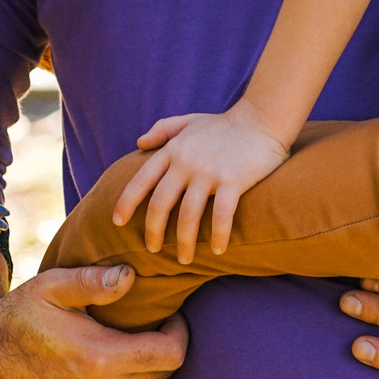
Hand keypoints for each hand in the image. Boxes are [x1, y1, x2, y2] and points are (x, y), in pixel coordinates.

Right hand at [0, 257, 190, 378]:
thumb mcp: (53, 286)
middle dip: (161, 348)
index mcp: (101, 359)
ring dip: (143, 370)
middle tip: (146, 326)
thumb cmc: (21, 314)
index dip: (178, 332)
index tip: (169, 316)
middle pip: (163, 374)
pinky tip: (104, 367)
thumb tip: (131, 276)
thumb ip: (94, 280)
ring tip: (121, 344)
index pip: (171, 353)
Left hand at [115, 107, 290, 264]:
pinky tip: (218, 250)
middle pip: (160, 204)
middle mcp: (186, 162)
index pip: (141, 180)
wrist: (262, 118)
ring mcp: (209, 172)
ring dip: (184, 242)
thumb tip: (139, 142)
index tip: (117, 222)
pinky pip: (221, 215)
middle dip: (152, 231)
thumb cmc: (224, 124)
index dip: (126, 202)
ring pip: (188, 216)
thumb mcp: (189, 121)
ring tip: (184, 259)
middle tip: (152, 249)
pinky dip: (219, 235)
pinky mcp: (233, 181)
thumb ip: (163, 129)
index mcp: (173, 150)